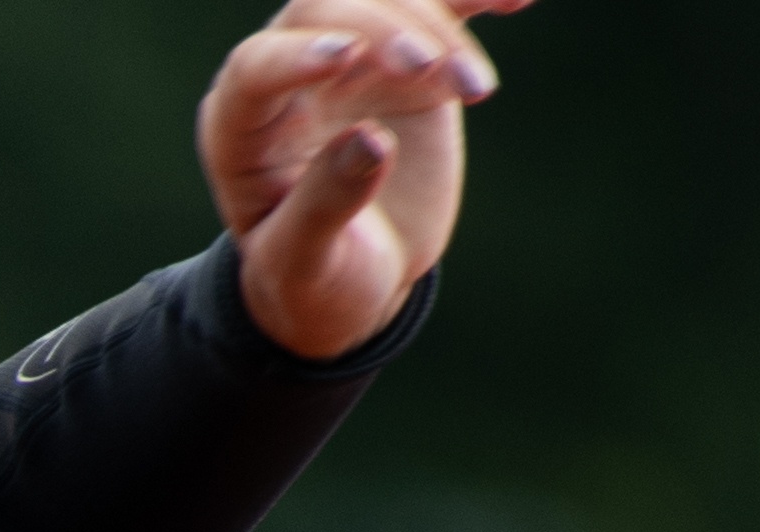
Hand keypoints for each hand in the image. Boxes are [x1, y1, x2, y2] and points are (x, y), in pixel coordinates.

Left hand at [202, 0, 509, 358]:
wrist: (358, 272)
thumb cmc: (314, 277)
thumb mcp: (306, 262)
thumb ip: (324, 206)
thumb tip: (368, 142)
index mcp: (241, 132)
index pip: (255, 70)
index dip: (295, 57)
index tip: (347, 57)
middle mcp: (289, 80)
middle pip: (328, 12)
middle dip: (380, 29)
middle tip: (426, 67)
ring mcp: (351, 62)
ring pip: (390, 3)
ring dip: (439, 28)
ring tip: (475, 89)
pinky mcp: (406, 59)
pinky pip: (439, 9)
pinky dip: (477, 0)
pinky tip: (518, 1)